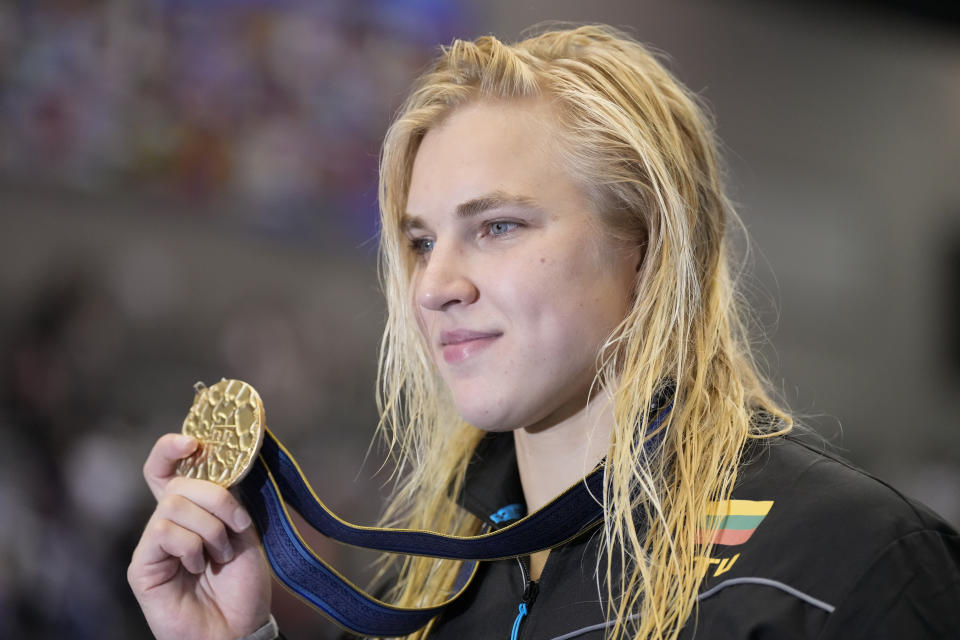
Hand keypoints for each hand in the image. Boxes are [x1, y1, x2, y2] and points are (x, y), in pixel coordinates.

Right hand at [128, 434, 271, 639]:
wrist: (238, 627)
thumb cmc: (242, 584)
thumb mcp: (244, 531)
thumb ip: (228, 497)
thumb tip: (223, 458)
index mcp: (193, 509)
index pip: (168, 467)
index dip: (172, 448)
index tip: (193, 441)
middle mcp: (168, 521)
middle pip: (179, 482)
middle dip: (217, 498)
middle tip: (237, 528)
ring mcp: (153, 543)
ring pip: (173, 505)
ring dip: (210, 528)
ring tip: (219, 554)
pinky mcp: (142, 566)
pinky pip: (163, 532)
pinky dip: (191, 545)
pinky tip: (198, 566)